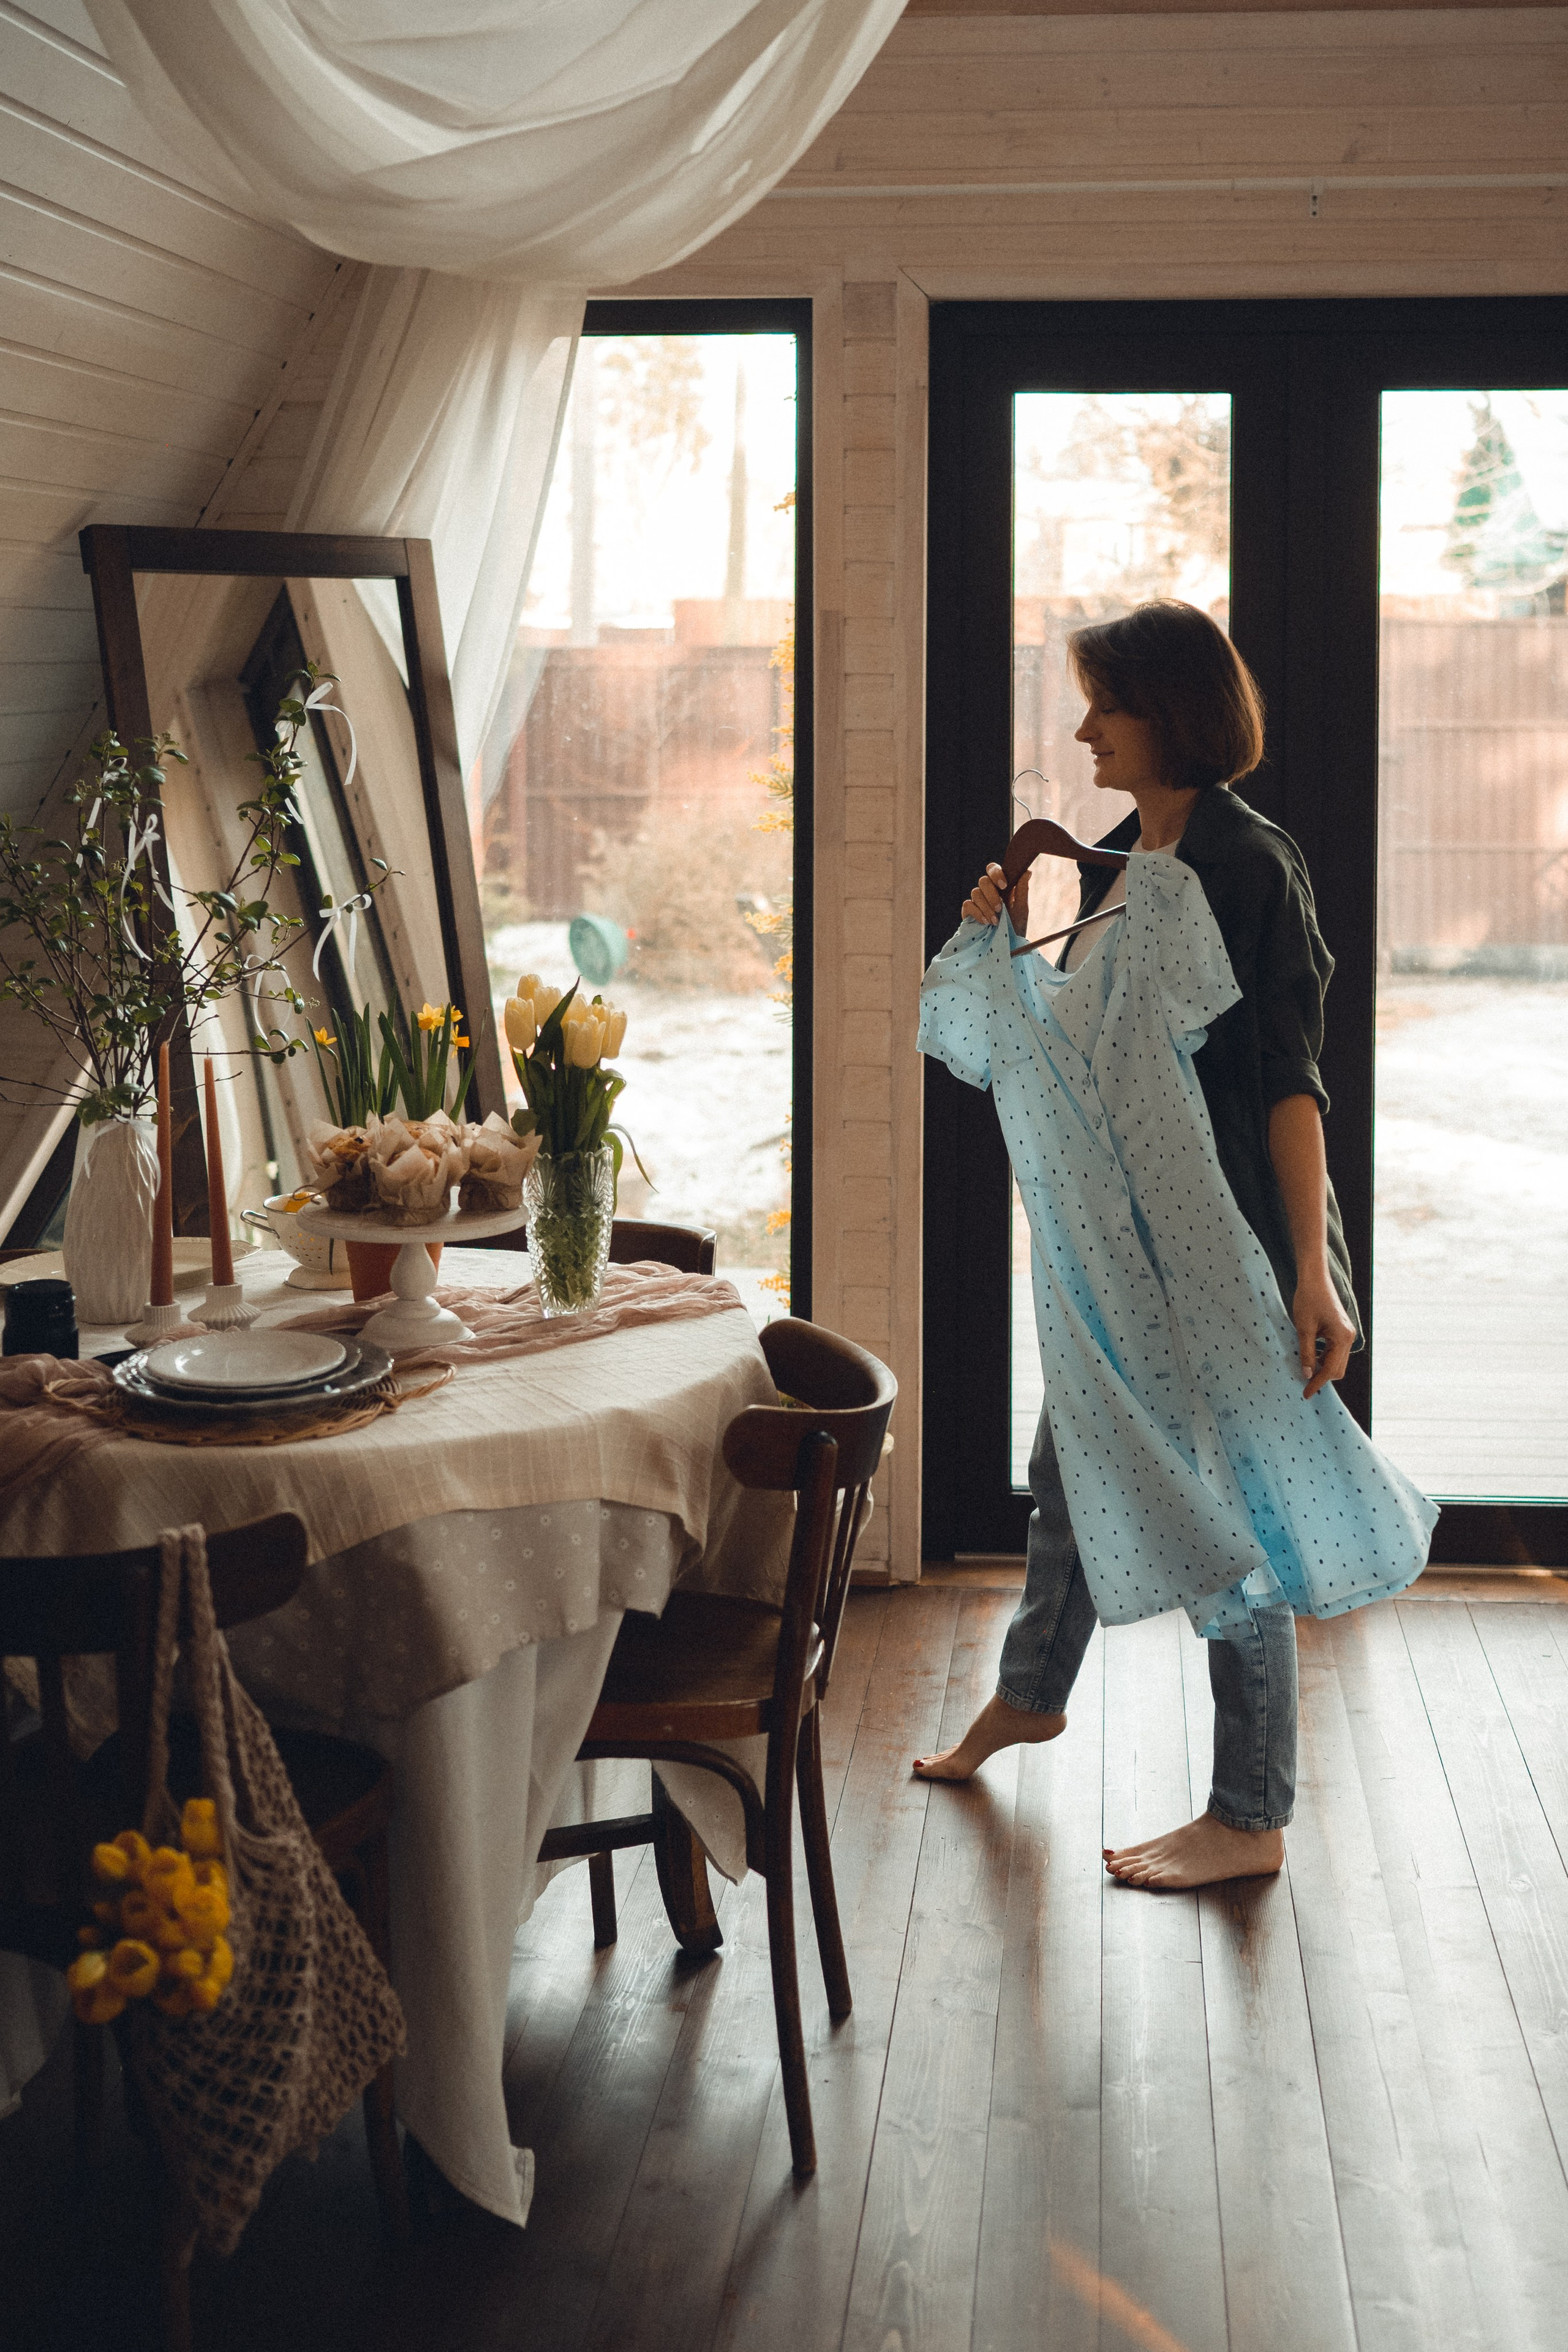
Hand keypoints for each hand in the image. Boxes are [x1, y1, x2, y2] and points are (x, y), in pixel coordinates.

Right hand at [962, 861, 1027, 931]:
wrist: (1005, 945)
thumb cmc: (1015, 926)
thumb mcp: (1022, 909)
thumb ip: (1023, 890)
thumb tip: (1027, 871)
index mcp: (1000, 886)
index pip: (993, 870)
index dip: (996, 873)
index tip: (1004, 885)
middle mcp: (987, 891)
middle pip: (983, 881)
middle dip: (992, 894)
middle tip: (1000, 908)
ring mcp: (977, 901)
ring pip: (976, 892)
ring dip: (986, 907)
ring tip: (995, 921)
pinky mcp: (969, 912)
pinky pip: (968, 905)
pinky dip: (977, 913)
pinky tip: (985, 922)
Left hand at [1291, 1268, 1355, 1398]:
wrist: (1314, 1278)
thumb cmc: (1308, 1299)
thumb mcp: (1304, 1328)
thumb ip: (1307, 1353)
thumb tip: (1307, 1375)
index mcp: (1342, 1338)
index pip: (1331, 1370)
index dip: (1317, 1383)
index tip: (1306, 1394)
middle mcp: (1348, 1337)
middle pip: (1337, 1369)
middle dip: (1322, 1377)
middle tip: (1303, 1383)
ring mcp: (1346, 1333)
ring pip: (1337, 1361)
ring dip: (1322, 1367)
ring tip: (1304, 1370)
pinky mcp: (1341, 1330)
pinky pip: (1334, 1351)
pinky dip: (1324, 1357)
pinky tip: (1310, 1356)